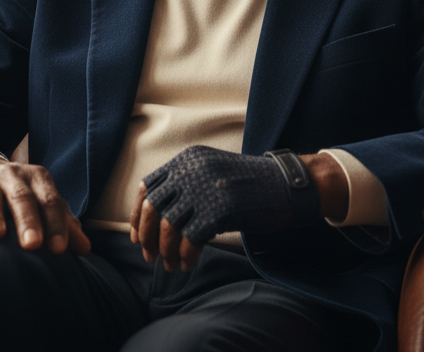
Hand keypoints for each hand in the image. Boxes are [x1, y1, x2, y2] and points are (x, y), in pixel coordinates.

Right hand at [0, 158, 90, 255]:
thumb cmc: (21, 194)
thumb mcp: (43, 202)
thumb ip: (63, 223)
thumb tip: (85, 248)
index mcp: (37, 178)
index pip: (50, 200)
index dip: (56, 223)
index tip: (59, 249)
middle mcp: (13, 176)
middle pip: (22, 197)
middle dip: (27, 220)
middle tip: (33, 244)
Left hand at [129, 146, 330, 273]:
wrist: (286, 185)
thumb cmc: (248, 185)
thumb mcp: (212, 174)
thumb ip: (185, 186)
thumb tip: (155, 218)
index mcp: (187, 159)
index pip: (147, 186)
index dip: (138, 214)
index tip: (137, 236)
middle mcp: (192, 169)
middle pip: (152, 206)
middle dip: (146, 235)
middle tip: (149, 256)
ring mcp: (206, 188)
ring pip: (168, 225)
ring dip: (166, 251)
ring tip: (171, 265)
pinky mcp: (221, 209)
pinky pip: (190, 239)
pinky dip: (185, 256)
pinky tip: (188, 265)